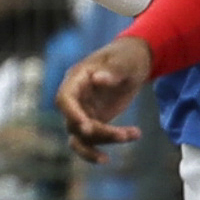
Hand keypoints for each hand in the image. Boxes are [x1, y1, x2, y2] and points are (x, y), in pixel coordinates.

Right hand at [57, 36, 154, 156]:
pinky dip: (110, 143)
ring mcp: (84, 111)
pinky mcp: (95, 121)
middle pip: (74, 123)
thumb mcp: (124, 61)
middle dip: (97, 132)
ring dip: (106, 140)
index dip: (71, 114)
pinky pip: (95, 139)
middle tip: (123, 135)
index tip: (86, 127)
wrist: (132, 63)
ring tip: (134, 134)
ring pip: (83, 137)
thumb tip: (97, 79)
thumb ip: (112, 70)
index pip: (64, 99)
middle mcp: (76, 98)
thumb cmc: (126, 57)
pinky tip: (134, 136)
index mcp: (77, 79)